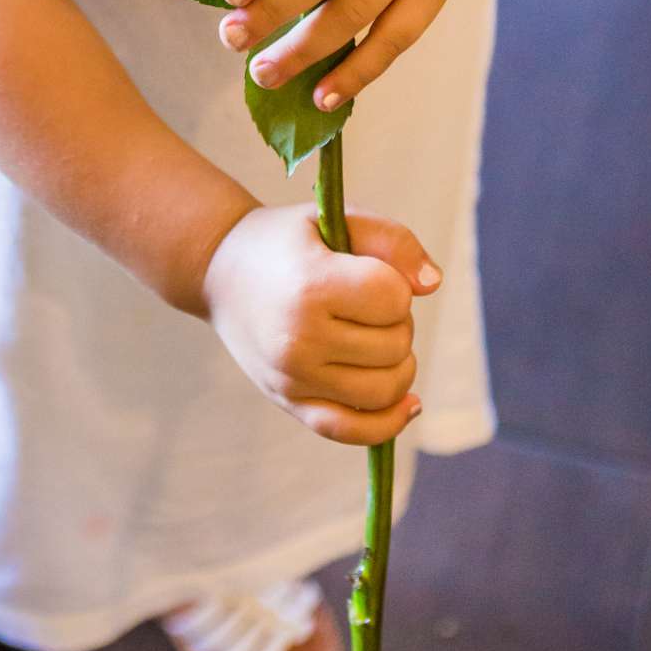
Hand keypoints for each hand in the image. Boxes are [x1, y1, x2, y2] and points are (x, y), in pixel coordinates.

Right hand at [201, 203, 441, 446]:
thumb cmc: (287, 241)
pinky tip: (408, 403)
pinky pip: (353, 431)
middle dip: (397, 320)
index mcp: (310, 286)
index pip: (394, 298)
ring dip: (398, 363)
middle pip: (396, 344)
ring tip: (375, 337)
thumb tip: (432, 285)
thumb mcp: (335, 219)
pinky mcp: (290, 403)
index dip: (396, 282)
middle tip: (366, 302)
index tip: (370, 271)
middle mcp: (298, 340)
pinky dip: (389, 422)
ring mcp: (293, 379)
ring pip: (386, 389)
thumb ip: (392, 240)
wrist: (218, 270)